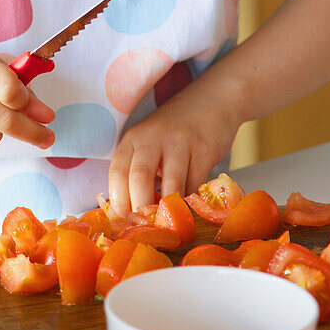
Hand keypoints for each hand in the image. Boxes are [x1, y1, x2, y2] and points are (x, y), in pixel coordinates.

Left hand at [108, 81, 241, 215]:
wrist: (213, 101)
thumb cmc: (175, 132)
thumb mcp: (149, 144)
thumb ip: (140, 172)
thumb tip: (131, 215)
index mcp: (132, 139)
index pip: (117, 172)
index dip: (118, 202)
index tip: (125, 223)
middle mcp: (152, 138)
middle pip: (139, 178)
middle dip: (142, 209)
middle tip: (149, 229)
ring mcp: (179, 142)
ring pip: (171, 185)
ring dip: (170, 210)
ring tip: (171, 225)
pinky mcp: (204, 149)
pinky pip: (196, 184)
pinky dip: (191, 201)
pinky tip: (190, 207)